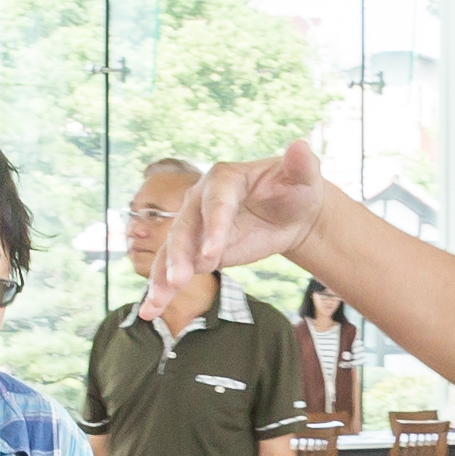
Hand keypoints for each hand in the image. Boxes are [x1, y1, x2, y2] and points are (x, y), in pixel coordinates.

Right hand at [153, 140, 329, 320]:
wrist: (289, 213)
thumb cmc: (296, 189)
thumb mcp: (304, 177)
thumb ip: (300, 164)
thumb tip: (300, 145)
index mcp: (224, 179)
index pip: (216, 203)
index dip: (213, 228)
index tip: (212, 256)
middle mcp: (200, 200)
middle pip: (185, 228)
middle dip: (180, 256)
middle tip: (179, 281)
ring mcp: (195, 227)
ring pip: (172, 251)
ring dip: (162, 277)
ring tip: (156, 303)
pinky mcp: (195, 251)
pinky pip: (173, 269)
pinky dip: (161, 289)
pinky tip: (150, 311)